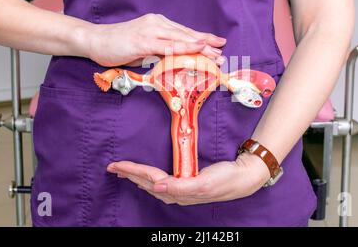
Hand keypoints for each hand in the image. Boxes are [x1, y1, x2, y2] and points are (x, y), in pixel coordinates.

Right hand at [86, 13, 226, 66]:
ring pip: (181, 39)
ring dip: (200, 47)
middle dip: (206, 44)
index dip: (202, 38)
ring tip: (215, 54)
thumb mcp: (143, 48)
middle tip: (222, 51)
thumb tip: (175, 61)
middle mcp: (157, 23)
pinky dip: (184, 49)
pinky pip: (168, 46)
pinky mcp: (144, 41)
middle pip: (186, 35)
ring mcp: (151, 31)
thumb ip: (159, 51)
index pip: (184, 32)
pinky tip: (195, 50)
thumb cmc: (119, 45)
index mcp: (158, 23)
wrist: (95, 40)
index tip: (217, 44)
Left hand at [107, 153, 269, 205]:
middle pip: (147, 183)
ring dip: (137, 178)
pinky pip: (162, 184)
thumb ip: (180, 186)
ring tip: (125, 173)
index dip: (132, 171)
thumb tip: (156, 187)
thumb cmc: (226, 179)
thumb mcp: (204, 182)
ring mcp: (182, 190)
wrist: (243, 177)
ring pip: (153, 185)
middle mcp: (178, 193)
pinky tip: (148, 179)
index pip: (150, 179)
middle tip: (113, 167)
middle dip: (129, 175)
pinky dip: (150, 180)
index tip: (116, 165)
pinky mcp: (188, 184)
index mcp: (180, 191)